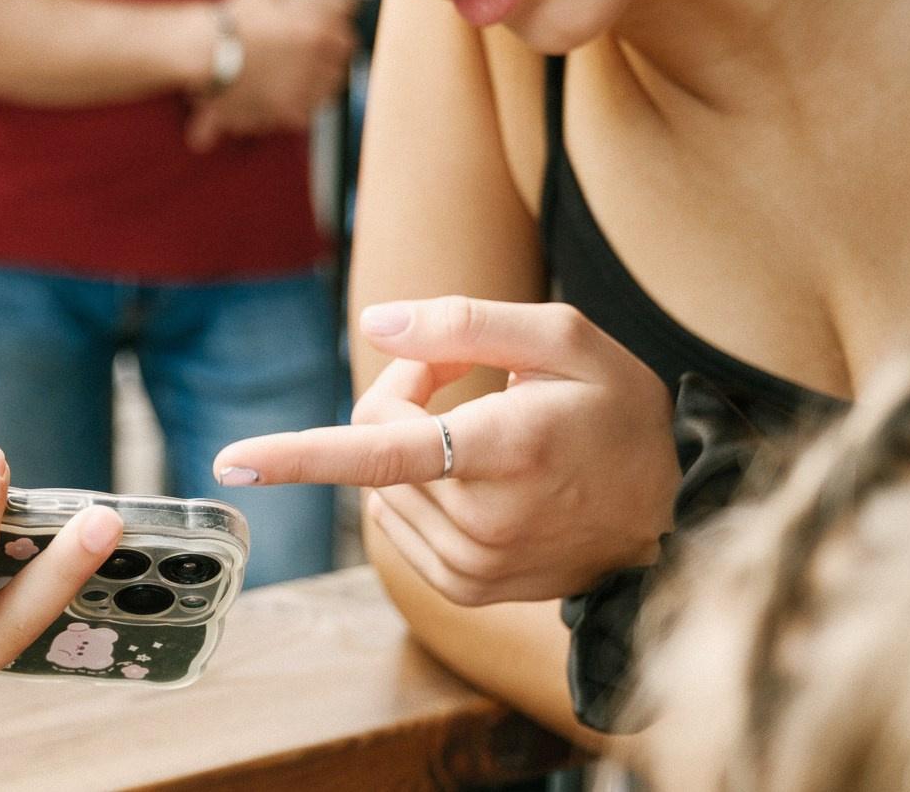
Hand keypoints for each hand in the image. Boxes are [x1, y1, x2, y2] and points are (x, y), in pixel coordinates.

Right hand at [186, 0, 355, 151]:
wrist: (208, 53)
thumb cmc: (234, 20)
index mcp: (317, 30)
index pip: (348, 41)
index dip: (337, 42)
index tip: (328, 43)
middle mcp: (317, 60)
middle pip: (343, 68)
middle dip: (332, 65)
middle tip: (316, 63)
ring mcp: (304, 88)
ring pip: (329, 92)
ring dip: (321, 86)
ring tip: (304, 81)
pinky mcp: (288, 111)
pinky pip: (309, 112)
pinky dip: (302, 106)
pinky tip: (289, 97)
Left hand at [213, 298, 678, 604]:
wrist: (677, 512)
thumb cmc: (618, 410)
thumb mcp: (564, 338)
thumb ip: (463, 323)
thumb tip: (371, 324)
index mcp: (509, 448)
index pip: (382, 451)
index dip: (300, 451)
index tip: (232, 461)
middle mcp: (486, 518)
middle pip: (373, 444)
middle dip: (396, 400)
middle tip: (454, 379)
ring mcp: (476, 564)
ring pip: (379, 484)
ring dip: (403, 446)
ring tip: (477, 431)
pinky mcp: (468, 587)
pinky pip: (397, 521)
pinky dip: (414, 488)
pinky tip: (476, 476)